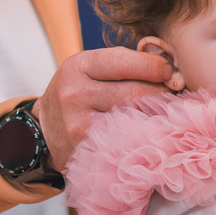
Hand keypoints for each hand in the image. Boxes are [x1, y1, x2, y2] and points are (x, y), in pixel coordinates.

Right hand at [33, 47, 172, 170]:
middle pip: (135, 93)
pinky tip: (149, 132)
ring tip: (163, 112)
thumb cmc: (77, 92)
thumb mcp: (89, 68)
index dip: (153, 66)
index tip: (167, 70)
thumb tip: (168, 68)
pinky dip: (143, 137)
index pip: (123, 62)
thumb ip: (124, 63)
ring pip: (135, 119)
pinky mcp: (87, 152)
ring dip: (156, 116)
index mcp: (78, 67)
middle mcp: (75, 95)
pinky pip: (127, 142)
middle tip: (171, 93)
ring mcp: (80, 126)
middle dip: (160, 92)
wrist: (43, 130)